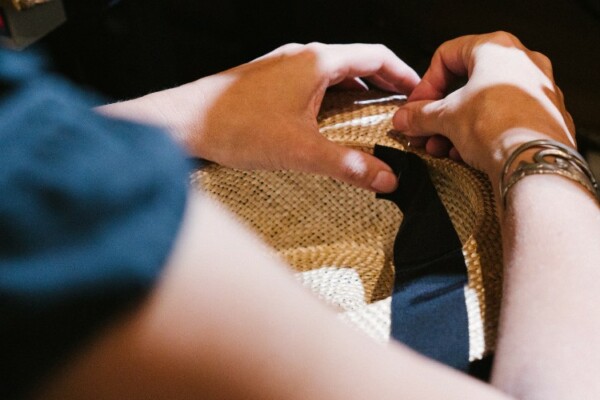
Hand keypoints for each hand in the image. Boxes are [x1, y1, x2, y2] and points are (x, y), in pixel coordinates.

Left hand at [139, 43, 418, 191]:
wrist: (182, 121)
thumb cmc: (235, 127)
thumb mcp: (300, 150)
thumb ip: (347, 165)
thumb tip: (385, 178)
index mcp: (317, 61)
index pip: (375, 56)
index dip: (402, 74)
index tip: (417, 91)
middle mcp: (301, 55)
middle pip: (355, 62)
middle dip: (380, 85)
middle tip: (396, 108)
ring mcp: (282, 65)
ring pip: (330, 72)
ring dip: (353, 92)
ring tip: (366, 117)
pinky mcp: (267, 79)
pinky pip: (309, 81)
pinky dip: (328, 96)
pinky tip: (324, 121)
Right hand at [392, 31, 575, 181]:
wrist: (534, 162)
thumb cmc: (500, 128)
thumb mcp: (446, 118)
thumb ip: (421, 115)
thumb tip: (406, 117)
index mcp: (497, 49)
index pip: (447, 56)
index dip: (425, 84)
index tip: (416, 106)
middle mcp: (523, 63)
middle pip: (466, 83)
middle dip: (440, 112)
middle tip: (425, 130)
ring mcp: (539, 90)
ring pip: (486, 104)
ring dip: (457, 127)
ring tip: (443, 147)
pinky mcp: (546, 118)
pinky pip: (505, 121)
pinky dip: (483, 135)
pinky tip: (468, 154)